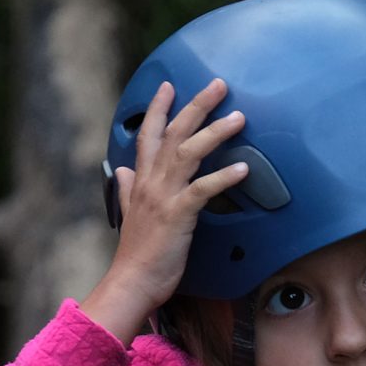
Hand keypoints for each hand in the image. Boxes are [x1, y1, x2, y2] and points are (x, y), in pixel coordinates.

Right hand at [81, 78, 247, 337]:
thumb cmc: (137, 252)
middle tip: (218, 84)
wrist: (132, 281)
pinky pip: (203, 189)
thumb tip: (122, 170)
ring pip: (189, 152)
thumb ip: (126, 188)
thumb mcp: (129, 213)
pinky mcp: (178, 215)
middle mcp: (151, 182)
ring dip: (215, 132)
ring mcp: (164, 196)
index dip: (158, 108)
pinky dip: (223, 177)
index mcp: (140, 180)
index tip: (170, 86)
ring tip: (239, 118)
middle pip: (174, 133)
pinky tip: (243, 170)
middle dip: (196, 105)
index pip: (148, 135)